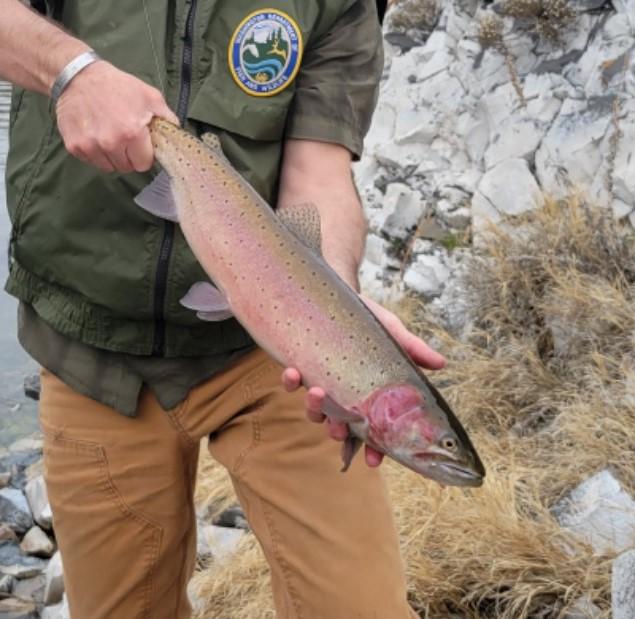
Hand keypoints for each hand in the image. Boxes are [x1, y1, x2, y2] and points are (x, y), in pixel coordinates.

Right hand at [56, 60, 178, 172]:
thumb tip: (178, 136)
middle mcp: (110, 142)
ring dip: (112, 156)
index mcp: (131, 133)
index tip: (140, 144)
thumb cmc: (118, 86)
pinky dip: (95, 153)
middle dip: (128, 156)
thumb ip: (167, 118)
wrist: (78, 76)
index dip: (144, 155)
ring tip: (109, 135)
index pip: (143, 164)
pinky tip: (95, 135)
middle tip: (125, 138)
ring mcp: (90, 146)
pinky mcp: (74, 146)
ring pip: (109, 167)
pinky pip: (91, 161)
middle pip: (126, 167)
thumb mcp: (150, 97)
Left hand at [282, 295, 446, 466]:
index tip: (373, 460)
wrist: (339, 299)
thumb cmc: (370, 322)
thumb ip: (413, 350)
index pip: (372, 430)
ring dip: (314, 408)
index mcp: (368, 396)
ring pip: (314, 411)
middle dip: (338, 431)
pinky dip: (291, 382)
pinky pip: (292, 384)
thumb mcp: (393, 334)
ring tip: (317, 393)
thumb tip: (442, 363)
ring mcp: (321, 385)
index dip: (373, 448)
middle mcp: (343, 396)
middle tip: (339, 427)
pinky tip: (293, 372)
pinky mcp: (301, 370)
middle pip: (339, 426)